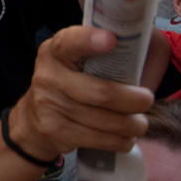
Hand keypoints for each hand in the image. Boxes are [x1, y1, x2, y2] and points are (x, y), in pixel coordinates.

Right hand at [6, 27, 153, 160]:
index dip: (90, 40)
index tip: (112, 40)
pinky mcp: (55, 131)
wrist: (33, 118)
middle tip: (147, 101)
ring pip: (108, 121)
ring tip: (139, 123)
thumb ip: (104, 53)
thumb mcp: (77, 61)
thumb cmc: (70, 83)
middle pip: (103, 93)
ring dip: (133, 124)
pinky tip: (125, 137)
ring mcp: (49, 105)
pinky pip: (101, 140)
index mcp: (56, 51)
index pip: (71, 42)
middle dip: (135, 100)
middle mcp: (48, 76)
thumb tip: (147, 48)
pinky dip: (122, 141)